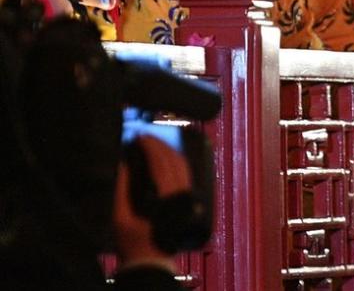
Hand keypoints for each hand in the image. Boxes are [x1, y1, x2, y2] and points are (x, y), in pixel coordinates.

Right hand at [113, 135, 190, 269]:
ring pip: (184, 166)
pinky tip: (165, 159)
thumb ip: (120, 189)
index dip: (152, 147)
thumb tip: (123, 163)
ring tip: (154, 144)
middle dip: (161, 145)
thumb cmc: (133, 240)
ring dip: (170, 152)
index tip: (140, 137)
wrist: (150, 259)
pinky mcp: (189, 202)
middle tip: (145, 137)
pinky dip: (176, 162)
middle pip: (175, 161)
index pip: (163, 164)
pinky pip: (186, 175)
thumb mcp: (119, 216)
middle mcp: (182, 195)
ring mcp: (188, 198)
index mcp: (166, 198)